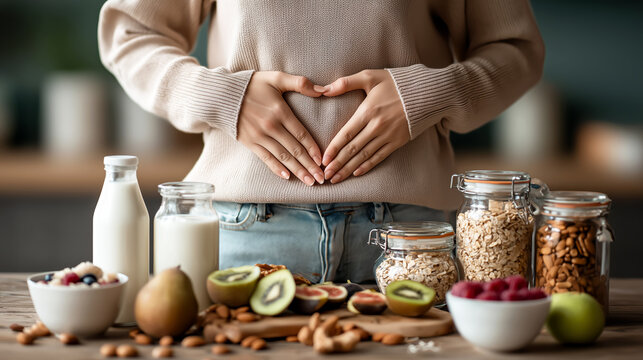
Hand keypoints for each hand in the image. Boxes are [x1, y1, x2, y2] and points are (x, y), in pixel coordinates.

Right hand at [238, 71, 325, 185]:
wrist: (221, 95)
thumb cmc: (252, 85)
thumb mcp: (276, 78)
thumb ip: (300, 83)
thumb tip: (323, 91)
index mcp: (280, 111)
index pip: (301, 134)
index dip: (313, 149)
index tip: (322, 161)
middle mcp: (271, 126)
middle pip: (295, 150)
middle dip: (310, 166)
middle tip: (321, 178)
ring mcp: (259, 136)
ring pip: (283, 157)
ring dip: (297, 171)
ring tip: (309, 182)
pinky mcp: (250, 143)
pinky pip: (266, 158)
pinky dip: (277, 168)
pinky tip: (287, 177)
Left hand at [321, 70, 409, 182]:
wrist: (428, 92)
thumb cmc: (397, 82)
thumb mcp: (371, 76)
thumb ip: (346, 83)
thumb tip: (324, 90)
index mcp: (368, 111)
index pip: (346, 134)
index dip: (334, 148)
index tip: (323, 160)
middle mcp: (377, 126)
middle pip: (353, 149)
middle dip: (338, 163)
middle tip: (326, 175)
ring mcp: (388, 136)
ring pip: (364, 156)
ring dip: (349, 168)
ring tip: (337, 178)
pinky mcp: (398, 141)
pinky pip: (380, 157)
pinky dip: (367, 166)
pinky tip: (357, 173)